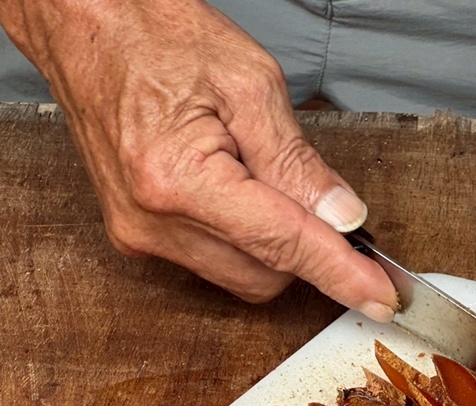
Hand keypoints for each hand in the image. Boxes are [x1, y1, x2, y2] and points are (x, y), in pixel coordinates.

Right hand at [0, 0, 396, 319]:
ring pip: (244, 276)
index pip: (285, 245)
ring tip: (264, 176)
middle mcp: (154, 223)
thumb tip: (343, 216)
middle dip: (309, 249)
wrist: (86, 29)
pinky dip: (247, 240)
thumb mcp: (251, 83)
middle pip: (268, 274)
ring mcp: (141, 235)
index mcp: (179, 180)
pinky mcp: (138, 238)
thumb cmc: (156, 39)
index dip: (341, 273)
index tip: (382, 297)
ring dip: (276, 244)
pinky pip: (215, 262)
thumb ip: (300, 160)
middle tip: (328, 206)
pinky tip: (244, 194)